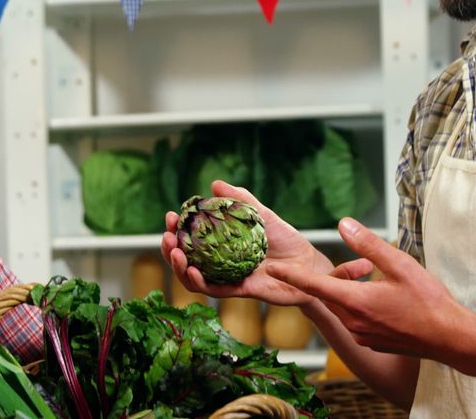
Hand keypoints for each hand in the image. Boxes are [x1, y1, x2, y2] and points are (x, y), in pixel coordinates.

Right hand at [160, 180, 334, 306]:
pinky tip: (193, 271)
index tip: (170, 215)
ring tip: (175, 253)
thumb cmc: (286, 239)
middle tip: (166, 235)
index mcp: (220, 246)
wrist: (309, 264)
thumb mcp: (262, 214)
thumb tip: (215, 184)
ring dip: (179, 268)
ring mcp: (228, 278)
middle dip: (170, 248)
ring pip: (194, 278)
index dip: (176, 229)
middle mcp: (219, 264)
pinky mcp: (240, 291)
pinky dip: (201, 282)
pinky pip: (215, 290)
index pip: (190, 239)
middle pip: (186, 260)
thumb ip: (241, 200)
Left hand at [266, 218, 473, 358]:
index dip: (291, 275)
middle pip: (327, 295)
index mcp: (355, 301)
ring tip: (357, 280)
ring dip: (342, 293)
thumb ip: (369, 244)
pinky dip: (356, 306)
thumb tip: (344, 224)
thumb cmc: (429, 301)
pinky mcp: (371, 341)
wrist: (450, 339)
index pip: (313, 285)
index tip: (272, 268)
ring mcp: (360, 334)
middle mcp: (352, 321)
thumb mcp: (400, 264)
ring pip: (341, 307)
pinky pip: (354, 320)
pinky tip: (376, 300)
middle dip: (321, 280)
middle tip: (322, 266)